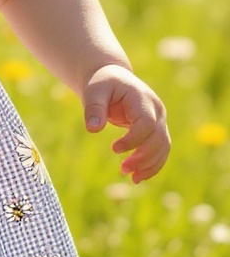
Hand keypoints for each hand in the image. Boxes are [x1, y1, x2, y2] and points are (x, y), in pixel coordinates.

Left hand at [82, 64, 169, 182]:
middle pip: (159, 138)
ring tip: (132, 178)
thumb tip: (93, 130)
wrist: (112, 78)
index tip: (114, 149)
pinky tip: (138, 177)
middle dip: (143, 157)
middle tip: (123, 169)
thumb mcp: (94, 91)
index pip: (147, 123)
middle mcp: (156, 110)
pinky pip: (160, 150)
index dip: (134, 139)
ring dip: (150, 165)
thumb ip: (94, 108)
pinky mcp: (156, 130)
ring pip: (164, 147)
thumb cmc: (103, 83)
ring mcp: (159, 120)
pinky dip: (152, 165)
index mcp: (143, 98)